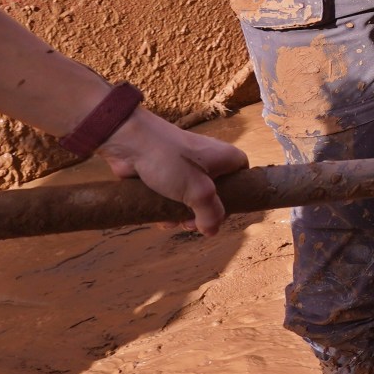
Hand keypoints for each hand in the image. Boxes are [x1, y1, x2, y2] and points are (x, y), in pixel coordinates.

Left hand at [98, 111, 248, 235]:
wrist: (130, 142)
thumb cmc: (171, 160)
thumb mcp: (198, 192)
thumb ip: (210, 214)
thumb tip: (212, 232)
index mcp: (225, 158)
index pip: (243, 179)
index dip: (236, 199)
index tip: (221, 214)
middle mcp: (209, 161)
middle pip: (214, 194)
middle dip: (202, 213)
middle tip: (190, 224)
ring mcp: (185, 167)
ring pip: (190, 197)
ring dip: (181, 213)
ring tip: (170, 221)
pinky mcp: (164, 173)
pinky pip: (172, 195)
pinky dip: (166, 207)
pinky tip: (157, 216)